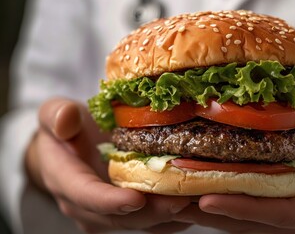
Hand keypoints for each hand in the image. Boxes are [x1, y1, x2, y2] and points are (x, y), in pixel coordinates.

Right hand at [25, 98, 191, 232]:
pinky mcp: (127, 215)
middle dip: (151, 212)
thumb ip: (56, 115)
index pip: (84, 195)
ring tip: (196, 201)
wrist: (70, 152)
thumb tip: (66, 119)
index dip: (108, 201)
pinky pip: (152, 221)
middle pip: (119, 217)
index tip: (135, 199)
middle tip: (181, 200)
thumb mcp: (54, 114)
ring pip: (140, 222)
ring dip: (168, 216)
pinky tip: (197, 202)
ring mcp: (107, 214)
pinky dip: (175, 215)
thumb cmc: (66, 130)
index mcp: (65, 179)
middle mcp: (85, 205)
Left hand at [173, 103, 294, 232]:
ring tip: (166, 189)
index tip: (209, 199)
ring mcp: (275, 216)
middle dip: (207, 210)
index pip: (278, 215)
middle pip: (244, 221)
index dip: (244, 209)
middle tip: (171, 194)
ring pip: (232, 218)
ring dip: (199, 206)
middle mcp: (292, 220)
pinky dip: (209, 194)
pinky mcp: (263, 207)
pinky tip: (184, 179)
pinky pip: (233, 205)